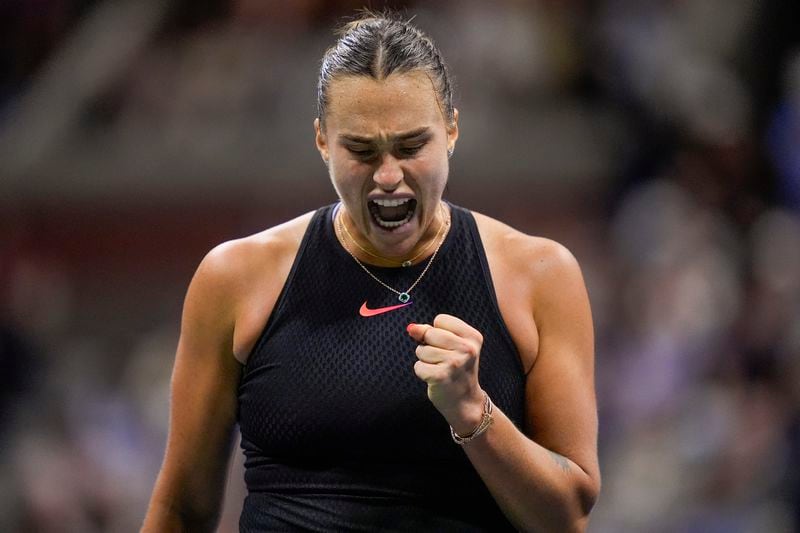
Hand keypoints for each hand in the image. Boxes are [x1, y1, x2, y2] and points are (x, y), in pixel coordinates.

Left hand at [407, 314, 485, 433]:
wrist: (464, 401)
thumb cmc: (456, 369)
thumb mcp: (451, 346)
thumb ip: (430, 331)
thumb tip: (411, 328)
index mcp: (473, 337)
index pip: (440, 320)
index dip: (437, 332)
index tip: (448, 346)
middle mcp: (467, 349)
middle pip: (430, 333)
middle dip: (428, 345)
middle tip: (442, 359)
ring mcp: (454, 363)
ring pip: (421, 350)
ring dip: (425, 360)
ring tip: (440, 368)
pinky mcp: (441, 376)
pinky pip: (418, 366)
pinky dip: (422, 372)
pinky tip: (435, 378)